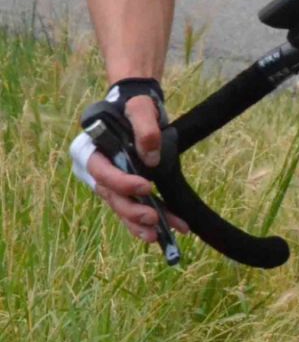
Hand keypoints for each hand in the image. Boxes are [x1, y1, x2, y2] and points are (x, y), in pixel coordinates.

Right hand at [68, 86, 187, 243]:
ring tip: (158, 236)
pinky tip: (164, 232)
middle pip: (111, 196)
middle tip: (153, 217)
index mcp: (90, 151)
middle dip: (131, 210)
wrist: (137, 108)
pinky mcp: (125, 190)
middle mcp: (97, 172)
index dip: (121, 183)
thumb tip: (150, 157)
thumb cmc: (134, 106)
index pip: (102, 172)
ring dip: (140, 223)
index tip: (145, 186)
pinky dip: (146, 222)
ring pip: (122, 207)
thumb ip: (145, 127)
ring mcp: (110, 183)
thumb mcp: (140, 107)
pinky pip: (133, 209)